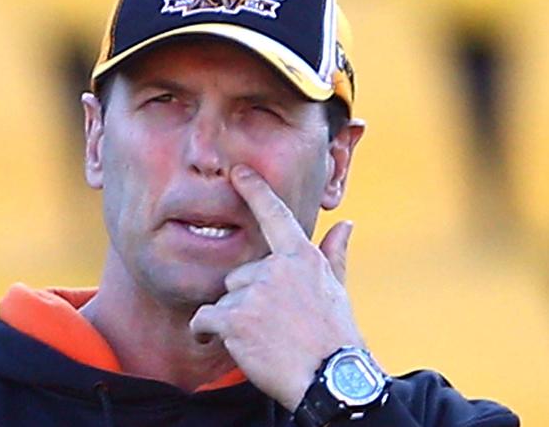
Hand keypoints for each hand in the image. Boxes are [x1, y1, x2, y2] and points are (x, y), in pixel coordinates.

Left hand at [190, 164, 363, 410]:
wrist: (331, 379)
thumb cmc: (335, 335)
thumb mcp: (337, 289)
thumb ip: (334, 254)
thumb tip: (347, 224)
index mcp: (300, 257)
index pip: (274, 216)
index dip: (255, 191)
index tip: (238, 172)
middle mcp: (275, 268)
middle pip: (239, 276)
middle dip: (248, 300)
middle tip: (274, 325)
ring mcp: (254, 293)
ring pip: (224, 300)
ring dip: (234, 321)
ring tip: (263, 340)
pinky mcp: (235, 319)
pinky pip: (204, 318)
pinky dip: (206, 333)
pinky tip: (223, 343)